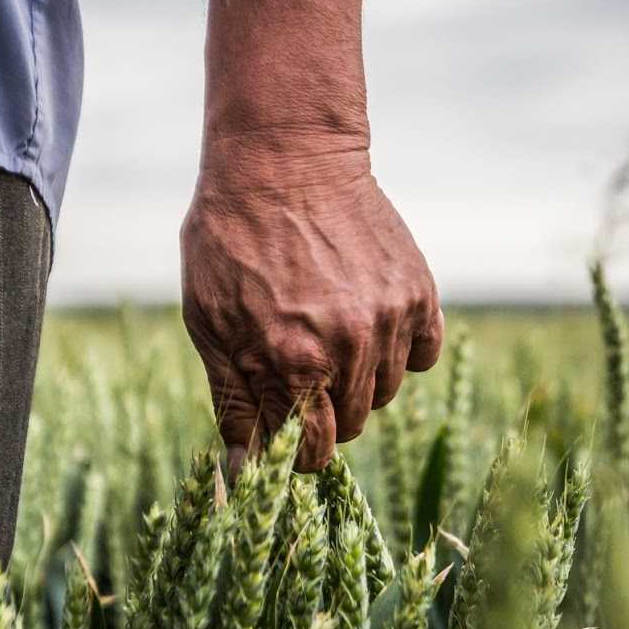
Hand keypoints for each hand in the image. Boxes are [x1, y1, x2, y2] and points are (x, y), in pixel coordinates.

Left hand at [180, 140, 442, 472]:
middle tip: (300, 371)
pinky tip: (366, 321)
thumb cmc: (229, 241)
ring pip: (385, 395)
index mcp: (290, 364)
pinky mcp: (419, 294)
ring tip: (327, 333)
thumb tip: (245, 470)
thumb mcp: (207, 324)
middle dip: (323, 415)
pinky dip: (397, 352)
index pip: (311, 453)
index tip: (287, 435)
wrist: (284, 159)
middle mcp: (346, 349)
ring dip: (357, 382)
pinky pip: (421, 357)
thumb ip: (233, 402)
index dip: (295, 451)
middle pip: (351, 429)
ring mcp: (388, 321)